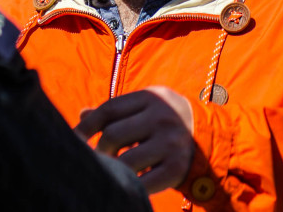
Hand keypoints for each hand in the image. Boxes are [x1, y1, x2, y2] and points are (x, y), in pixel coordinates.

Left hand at [75, 86, 194, 193]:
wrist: (207, 139)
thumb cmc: (161, 122)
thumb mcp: (144, 108)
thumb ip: (115, 112)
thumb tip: (81, 115)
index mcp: (151, 97)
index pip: (108, 110)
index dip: (87, 126)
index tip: (75, 139)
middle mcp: (162, 118)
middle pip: (113, 136)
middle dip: (101, 151)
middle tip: (101, 158)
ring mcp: (171, 143)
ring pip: (125, 161)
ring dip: (115, 169)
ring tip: (115, 169)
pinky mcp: (176, 169)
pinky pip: (143, 183)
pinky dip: (131, 186)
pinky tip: (129, 183)